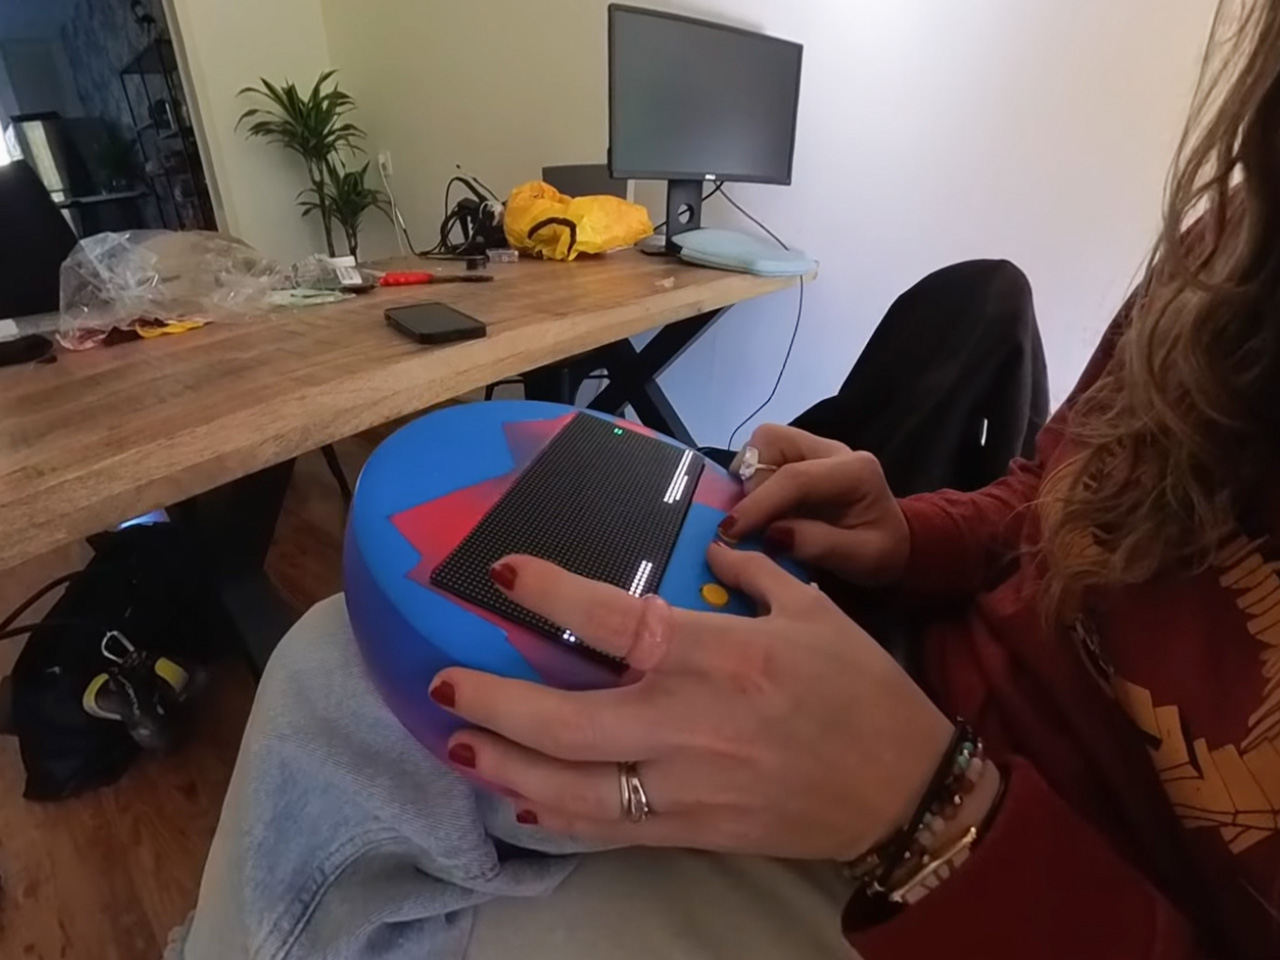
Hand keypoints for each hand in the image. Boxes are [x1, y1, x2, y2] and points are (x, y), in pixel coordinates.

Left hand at [428, 544, 953, 859]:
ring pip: (573, 786)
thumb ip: (752, 574)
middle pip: (566, 719)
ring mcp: (684, 785)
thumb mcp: (813, 610)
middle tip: (440, 686)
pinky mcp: (692, 830)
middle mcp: (686, 721)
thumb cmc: (859, 691)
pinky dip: (557, 815)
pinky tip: (521, 796)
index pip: (615, 618)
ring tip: (457, 745)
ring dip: (505, 766)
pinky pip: (609, 827)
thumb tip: (709, 553)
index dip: (552, 591)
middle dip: (493, 702)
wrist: (903, 790)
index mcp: (716, 654)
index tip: (504, 572)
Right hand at [725, 424, 910, 586]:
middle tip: (754, 524)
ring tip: (761, 515)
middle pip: (770, 441)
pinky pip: (760, 454)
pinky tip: (763, 507)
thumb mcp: (861, 559)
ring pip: (761, 443)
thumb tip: (772, 534)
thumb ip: (818, 546)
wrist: (891, 539)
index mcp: (855, 471)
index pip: (794, 478)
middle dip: (751, 485)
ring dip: (749, 479)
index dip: (758, 505)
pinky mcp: (796, 453)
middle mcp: (831, 449)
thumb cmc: (880, 551)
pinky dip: (751, 479)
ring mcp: (811, 446)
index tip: (730, 533)